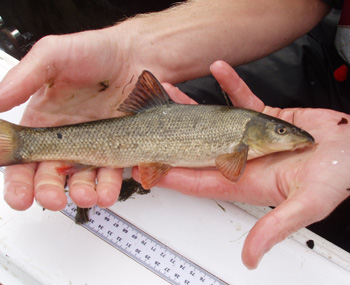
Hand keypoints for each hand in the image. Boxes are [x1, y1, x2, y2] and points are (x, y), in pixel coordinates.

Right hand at [0, 26, 152, 210]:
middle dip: (51, 191)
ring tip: (89, 196)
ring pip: (84, 178)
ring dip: (84, 192)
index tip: (19, 196)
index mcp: (44, 120)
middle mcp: (68, 136)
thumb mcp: (54, 56)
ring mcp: (95, 144)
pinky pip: (113, 171)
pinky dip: (111, 184)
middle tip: (54, 199)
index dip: (19, 180)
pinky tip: (109, 188)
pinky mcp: (119, 147)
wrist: (135, 55)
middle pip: (51, 175)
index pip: (25, 158)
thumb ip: (25, 78)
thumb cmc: (95, 52)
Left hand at [134, 61, 349, 268]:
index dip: (173, 173)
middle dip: (171, 136)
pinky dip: (231, 84)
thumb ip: (274, 228)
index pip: (199, 179)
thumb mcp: (306, 205)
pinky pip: (243, 98)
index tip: (149, 165)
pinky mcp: (265, 117)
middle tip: (149, 124)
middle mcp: (243, 158)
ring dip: (193, 106)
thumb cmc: (337, 177)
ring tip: (172, 92)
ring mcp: (251, 135)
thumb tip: (250, 257)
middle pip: (198, 147)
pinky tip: (218, 70)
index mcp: (246, 180)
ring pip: (214, 119)